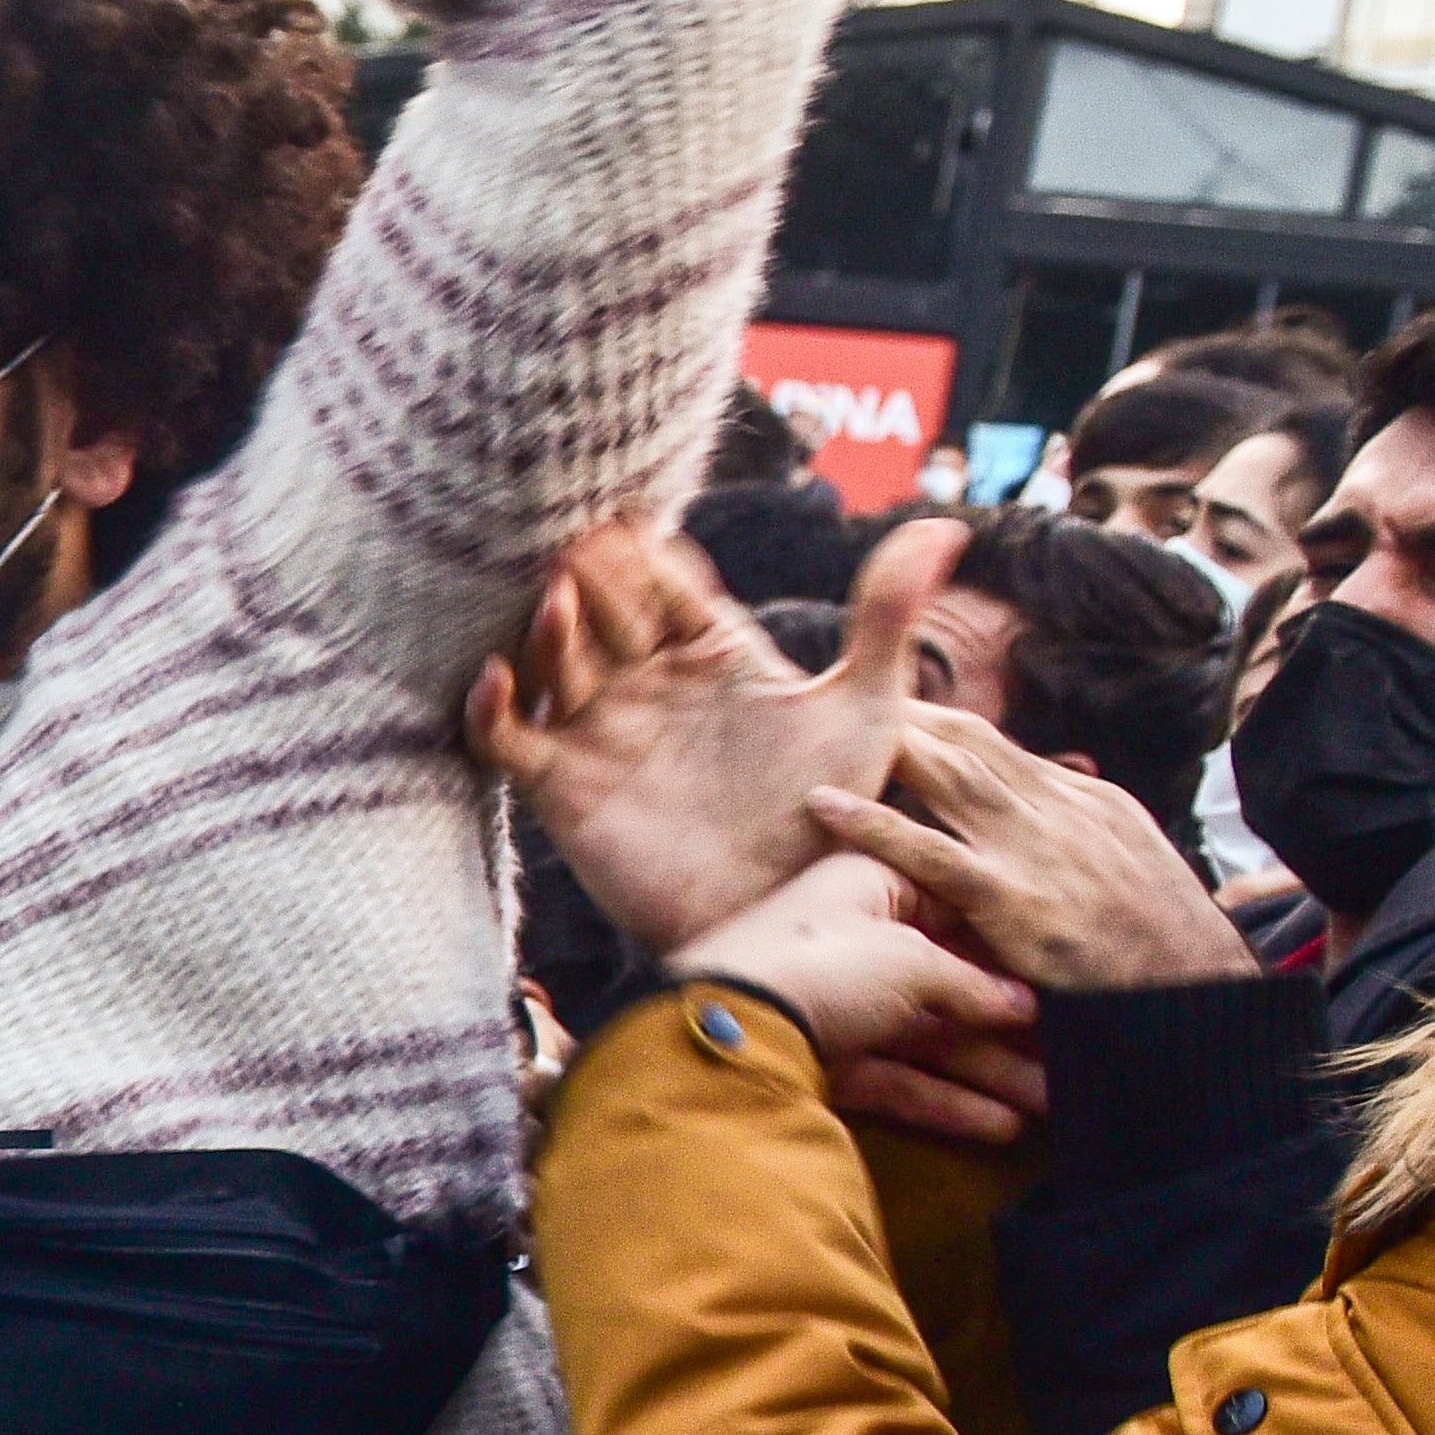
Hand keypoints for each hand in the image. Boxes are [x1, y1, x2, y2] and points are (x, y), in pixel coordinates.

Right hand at [476, 520, 966, 958]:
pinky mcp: (564, 789)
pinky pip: (509, 741)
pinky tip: (496, 680)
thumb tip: (944, 524)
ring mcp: (601, 734)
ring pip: (551, 663)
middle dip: (585, 581)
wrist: (782, 914)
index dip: (644, 554)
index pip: (665, 584)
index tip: (630, 520)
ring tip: (555, 604)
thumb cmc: (833, 818)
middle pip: (599, 613)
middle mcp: (648, 685)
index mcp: (712, 655)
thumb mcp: (865, 709)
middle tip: (577, 548)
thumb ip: (885, 617)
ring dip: (545, 632)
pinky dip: (490, 712)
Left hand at [661, 854, 1042, 1145]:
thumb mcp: (912, 959)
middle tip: (1078, 1054)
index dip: (1012, 947)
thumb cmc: (821, 963)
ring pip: (929, 1036)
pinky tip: (1004, 1126)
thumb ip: (971, 982)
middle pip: (948, 981)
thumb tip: (1022, 1004)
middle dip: (1012, 1024)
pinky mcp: (823, 1059)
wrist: (725, 1029)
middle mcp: (854, 938)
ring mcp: (836, 1002)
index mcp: (870, 885)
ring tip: (1058, 1102)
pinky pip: (897, 1078)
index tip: (1069, 978)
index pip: (957, 908)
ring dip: (993, 1071)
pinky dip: (946, 1102)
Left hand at [807, 711, 1256, 997]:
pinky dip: (874, 826)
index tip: (886, 706)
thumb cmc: (1160, 946)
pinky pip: (930, 853)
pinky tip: (823, 805)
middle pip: (966, 742)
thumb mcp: (1127, 870)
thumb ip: (1081, 839)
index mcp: (1083, 799)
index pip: (997, 746)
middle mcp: (1056, 808)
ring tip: (821, 724)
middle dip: (903, 715)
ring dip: (885, 748)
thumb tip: (1056, 811)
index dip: (937, 724)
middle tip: (834, 692)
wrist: (1200, 991)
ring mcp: (1033, 850)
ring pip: (947, 779)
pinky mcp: (1013, 898)